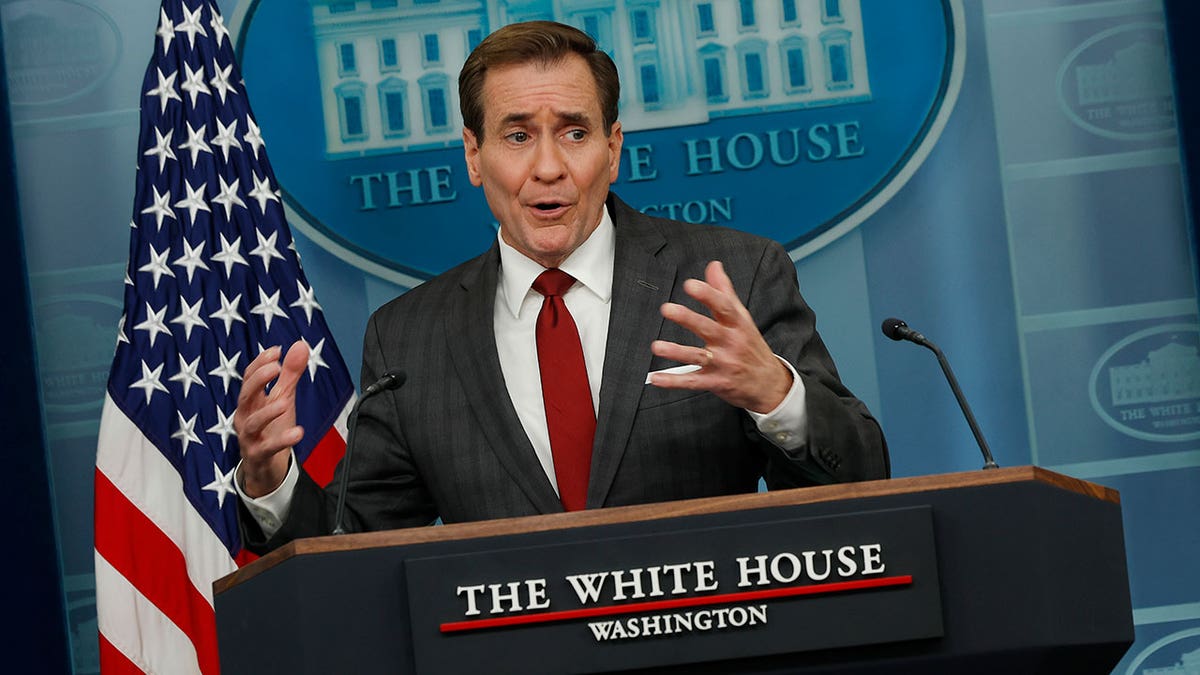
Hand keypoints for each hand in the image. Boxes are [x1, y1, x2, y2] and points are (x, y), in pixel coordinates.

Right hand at [233, 340, 308, 496]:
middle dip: (258, 380)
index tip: (276, 350)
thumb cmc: (272, 428)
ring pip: (253, 422)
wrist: (266, 467)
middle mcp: (246, 416)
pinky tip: (298, 432)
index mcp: (251, 401)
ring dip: (268, 411)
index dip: (260, 363)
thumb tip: (300, 344)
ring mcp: (249, 437)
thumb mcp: (283, 398)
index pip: (249, 378)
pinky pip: (267, 447)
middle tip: (275, 367)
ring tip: (285, 403)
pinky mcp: (258, 455)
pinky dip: (282, 440)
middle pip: (245, 395)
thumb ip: (290, 374)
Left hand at [649, 261, 792, 412]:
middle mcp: (730, 342)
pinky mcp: (715, 382)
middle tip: (667, 308)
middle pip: (708, 328)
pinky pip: (692, 381)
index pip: (723, 306)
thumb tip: (713, 265)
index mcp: (736, 324)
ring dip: (677, 351)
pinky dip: (674, 381)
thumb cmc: (751, 346)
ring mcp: (723, 364)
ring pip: (697, 356)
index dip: (707, 294)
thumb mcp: (743, 317)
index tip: (690, 284)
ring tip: (657, 346)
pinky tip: (657, 378)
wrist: (769, 384)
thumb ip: (724, 291)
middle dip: (687, 318)